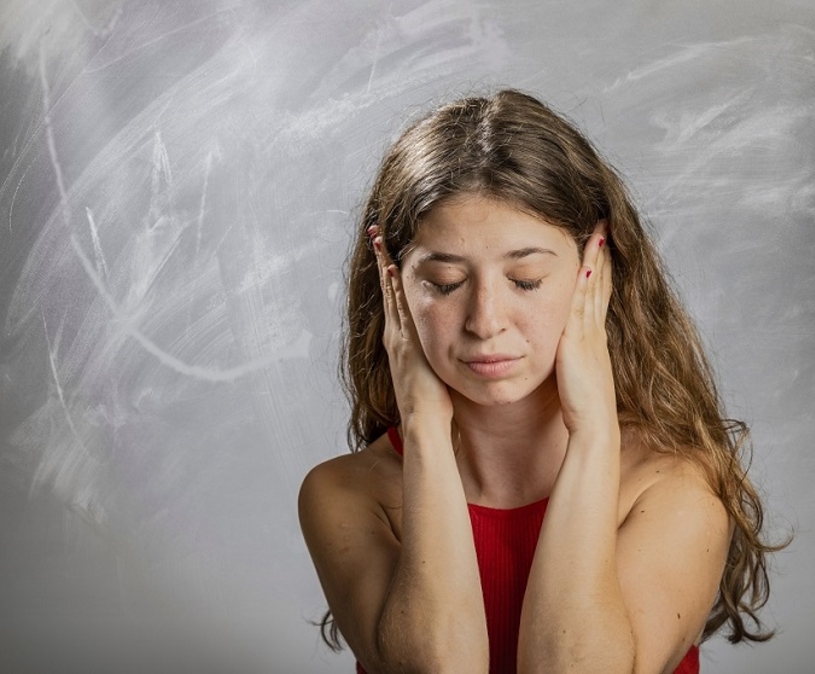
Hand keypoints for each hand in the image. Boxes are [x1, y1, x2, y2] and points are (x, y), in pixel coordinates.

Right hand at [371, 227, 453, 423]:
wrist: (423, 422)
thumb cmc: (432, 406)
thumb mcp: (431, 375)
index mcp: (401, 344)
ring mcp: (397, 338)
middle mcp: (395, 337)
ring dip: (384, 267)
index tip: (389, 257)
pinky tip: (391, 267)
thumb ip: (432, 361)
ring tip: (379, 242)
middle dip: (382, 263)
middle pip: (388, 292)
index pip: (396, 303)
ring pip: (390, 294)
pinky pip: (398, 307)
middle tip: (376, 236)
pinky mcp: (404, 341)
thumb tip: (448, 350)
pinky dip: (392, 287)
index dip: (391, 280)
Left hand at [555, 221, 616, 435]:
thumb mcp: (577, 374)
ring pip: (595, 287)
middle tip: (605, 225)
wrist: (593, 426)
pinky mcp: (580, 340)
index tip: (601, 245)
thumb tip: (565, 347)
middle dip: (603, 254)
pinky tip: (587, 263)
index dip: (601, 269)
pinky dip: (586, 282)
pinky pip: (583, 303)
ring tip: (599, 232)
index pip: (598, 294)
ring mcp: (590, 334)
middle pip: (601, 283)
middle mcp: (595, 330)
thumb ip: (572, 357)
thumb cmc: (583, 407)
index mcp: (594, 338)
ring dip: (597, 259)